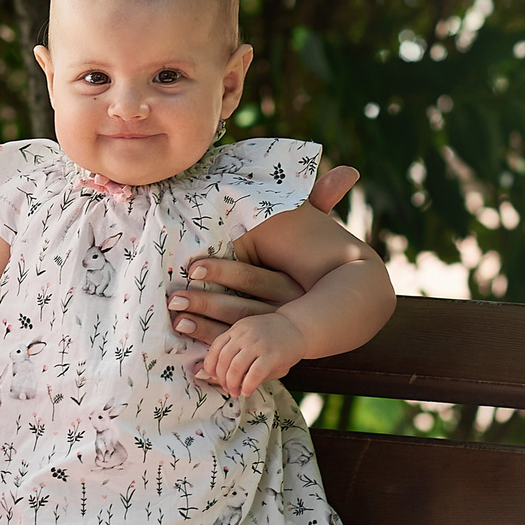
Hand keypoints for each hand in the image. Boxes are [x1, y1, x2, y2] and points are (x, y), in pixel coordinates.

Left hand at [166, 162, 357, 341]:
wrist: (345, 305)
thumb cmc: (317, 257)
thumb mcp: (320, 231)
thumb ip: (323, 201)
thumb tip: (349, 170)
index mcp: (292, 282)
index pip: (255, 278)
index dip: (225, 272)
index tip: (196, 266)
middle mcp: (284, 310)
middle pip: (243, 308)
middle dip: (208, 303)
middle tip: (175, 296)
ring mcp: (275, 333)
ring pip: (238, 333)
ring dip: (205, 329)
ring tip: (177, 318)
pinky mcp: (268, 351)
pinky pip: (240, 353)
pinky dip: (214, 352)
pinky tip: (192, 355)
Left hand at [198, 311, 307, 397]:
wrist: (298, 327)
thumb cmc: (271, 338)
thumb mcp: (250, 338)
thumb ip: (235, 353)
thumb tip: (214, 375)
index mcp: (236, 329)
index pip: (215, 347)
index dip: (210, 365)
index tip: (212, 376)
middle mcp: (245, 335)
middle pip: (224, 360)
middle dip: (222, 378)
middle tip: (227, 388)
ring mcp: (258, 344)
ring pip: (236, 367)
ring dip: (233, 384)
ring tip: (235, 392)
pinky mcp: (272, 355)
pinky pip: (254, 374)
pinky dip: (247, 385)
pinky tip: (247, 391)